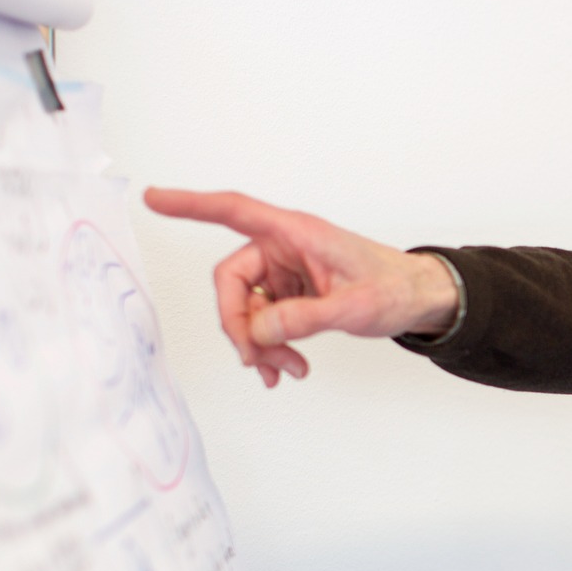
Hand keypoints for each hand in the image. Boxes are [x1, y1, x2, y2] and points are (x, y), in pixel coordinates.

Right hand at [142, 187, 457, 386]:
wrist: (417, 299)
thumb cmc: (394, 287)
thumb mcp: (353, 306)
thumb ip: (305, 318)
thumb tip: (259, 332)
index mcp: (296, 232)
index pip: (234, 211)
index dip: (191, 205)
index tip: (154, 199)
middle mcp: (283, 247)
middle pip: (232, 282)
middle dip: (241, 326)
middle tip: (258, 361)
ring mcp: (285, 271)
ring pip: (246, 309)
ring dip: (260, 345)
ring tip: (287, 372)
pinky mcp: (290, 293)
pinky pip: (263, 321)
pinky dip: (271, 347)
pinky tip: (288, 368)